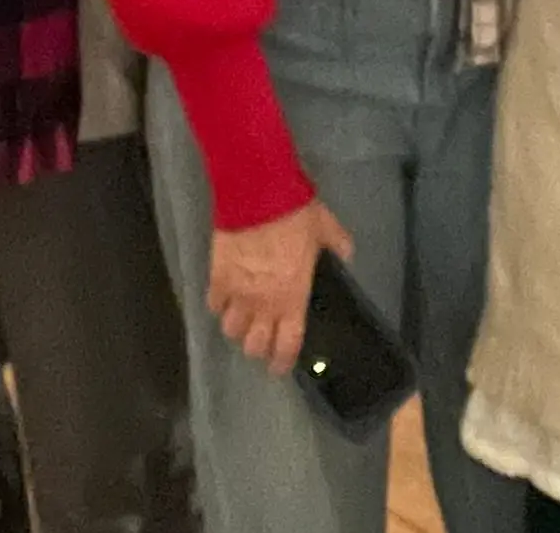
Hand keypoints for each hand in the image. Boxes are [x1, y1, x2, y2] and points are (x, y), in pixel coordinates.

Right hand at [208, 200, 353, 375]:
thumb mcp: (326, 229)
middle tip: (261, 340)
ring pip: (230, 330)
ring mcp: (237, 293)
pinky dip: (218, 306)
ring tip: (241, 319)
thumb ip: (337, 246)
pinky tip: (224, 298)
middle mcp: (263, 304)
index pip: (287, 345)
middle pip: (254, 346)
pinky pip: (213, 305)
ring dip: (237, 328)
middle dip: (258, 348)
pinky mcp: (217, 277)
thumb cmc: (296, 214)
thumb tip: (346, 254)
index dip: (282, 362)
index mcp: (292, 298)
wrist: (257, 193)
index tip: (280, 366)